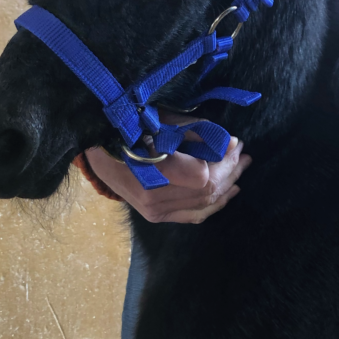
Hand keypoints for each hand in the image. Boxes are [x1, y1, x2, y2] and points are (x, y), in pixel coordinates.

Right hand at [84, 132, 251, 223]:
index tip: (235, 142)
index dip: (223, 162)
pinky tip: (229, 191)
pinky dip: (215, 205)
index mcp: (151, 174)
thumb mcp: (159, 122)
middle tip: (242, 152)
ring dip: (227, 186)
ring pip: (204, 205)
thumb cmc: (128, 128)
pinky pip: (194, 216)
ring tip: (241, 167)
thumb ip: (194, 132)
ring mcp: (154, 211)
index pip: (203, 177)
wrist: (97, 152)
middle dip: (230, 170)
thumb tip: (228, 142)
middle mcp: (153, 199)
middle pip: (207, 191)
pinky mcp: (156, 216)